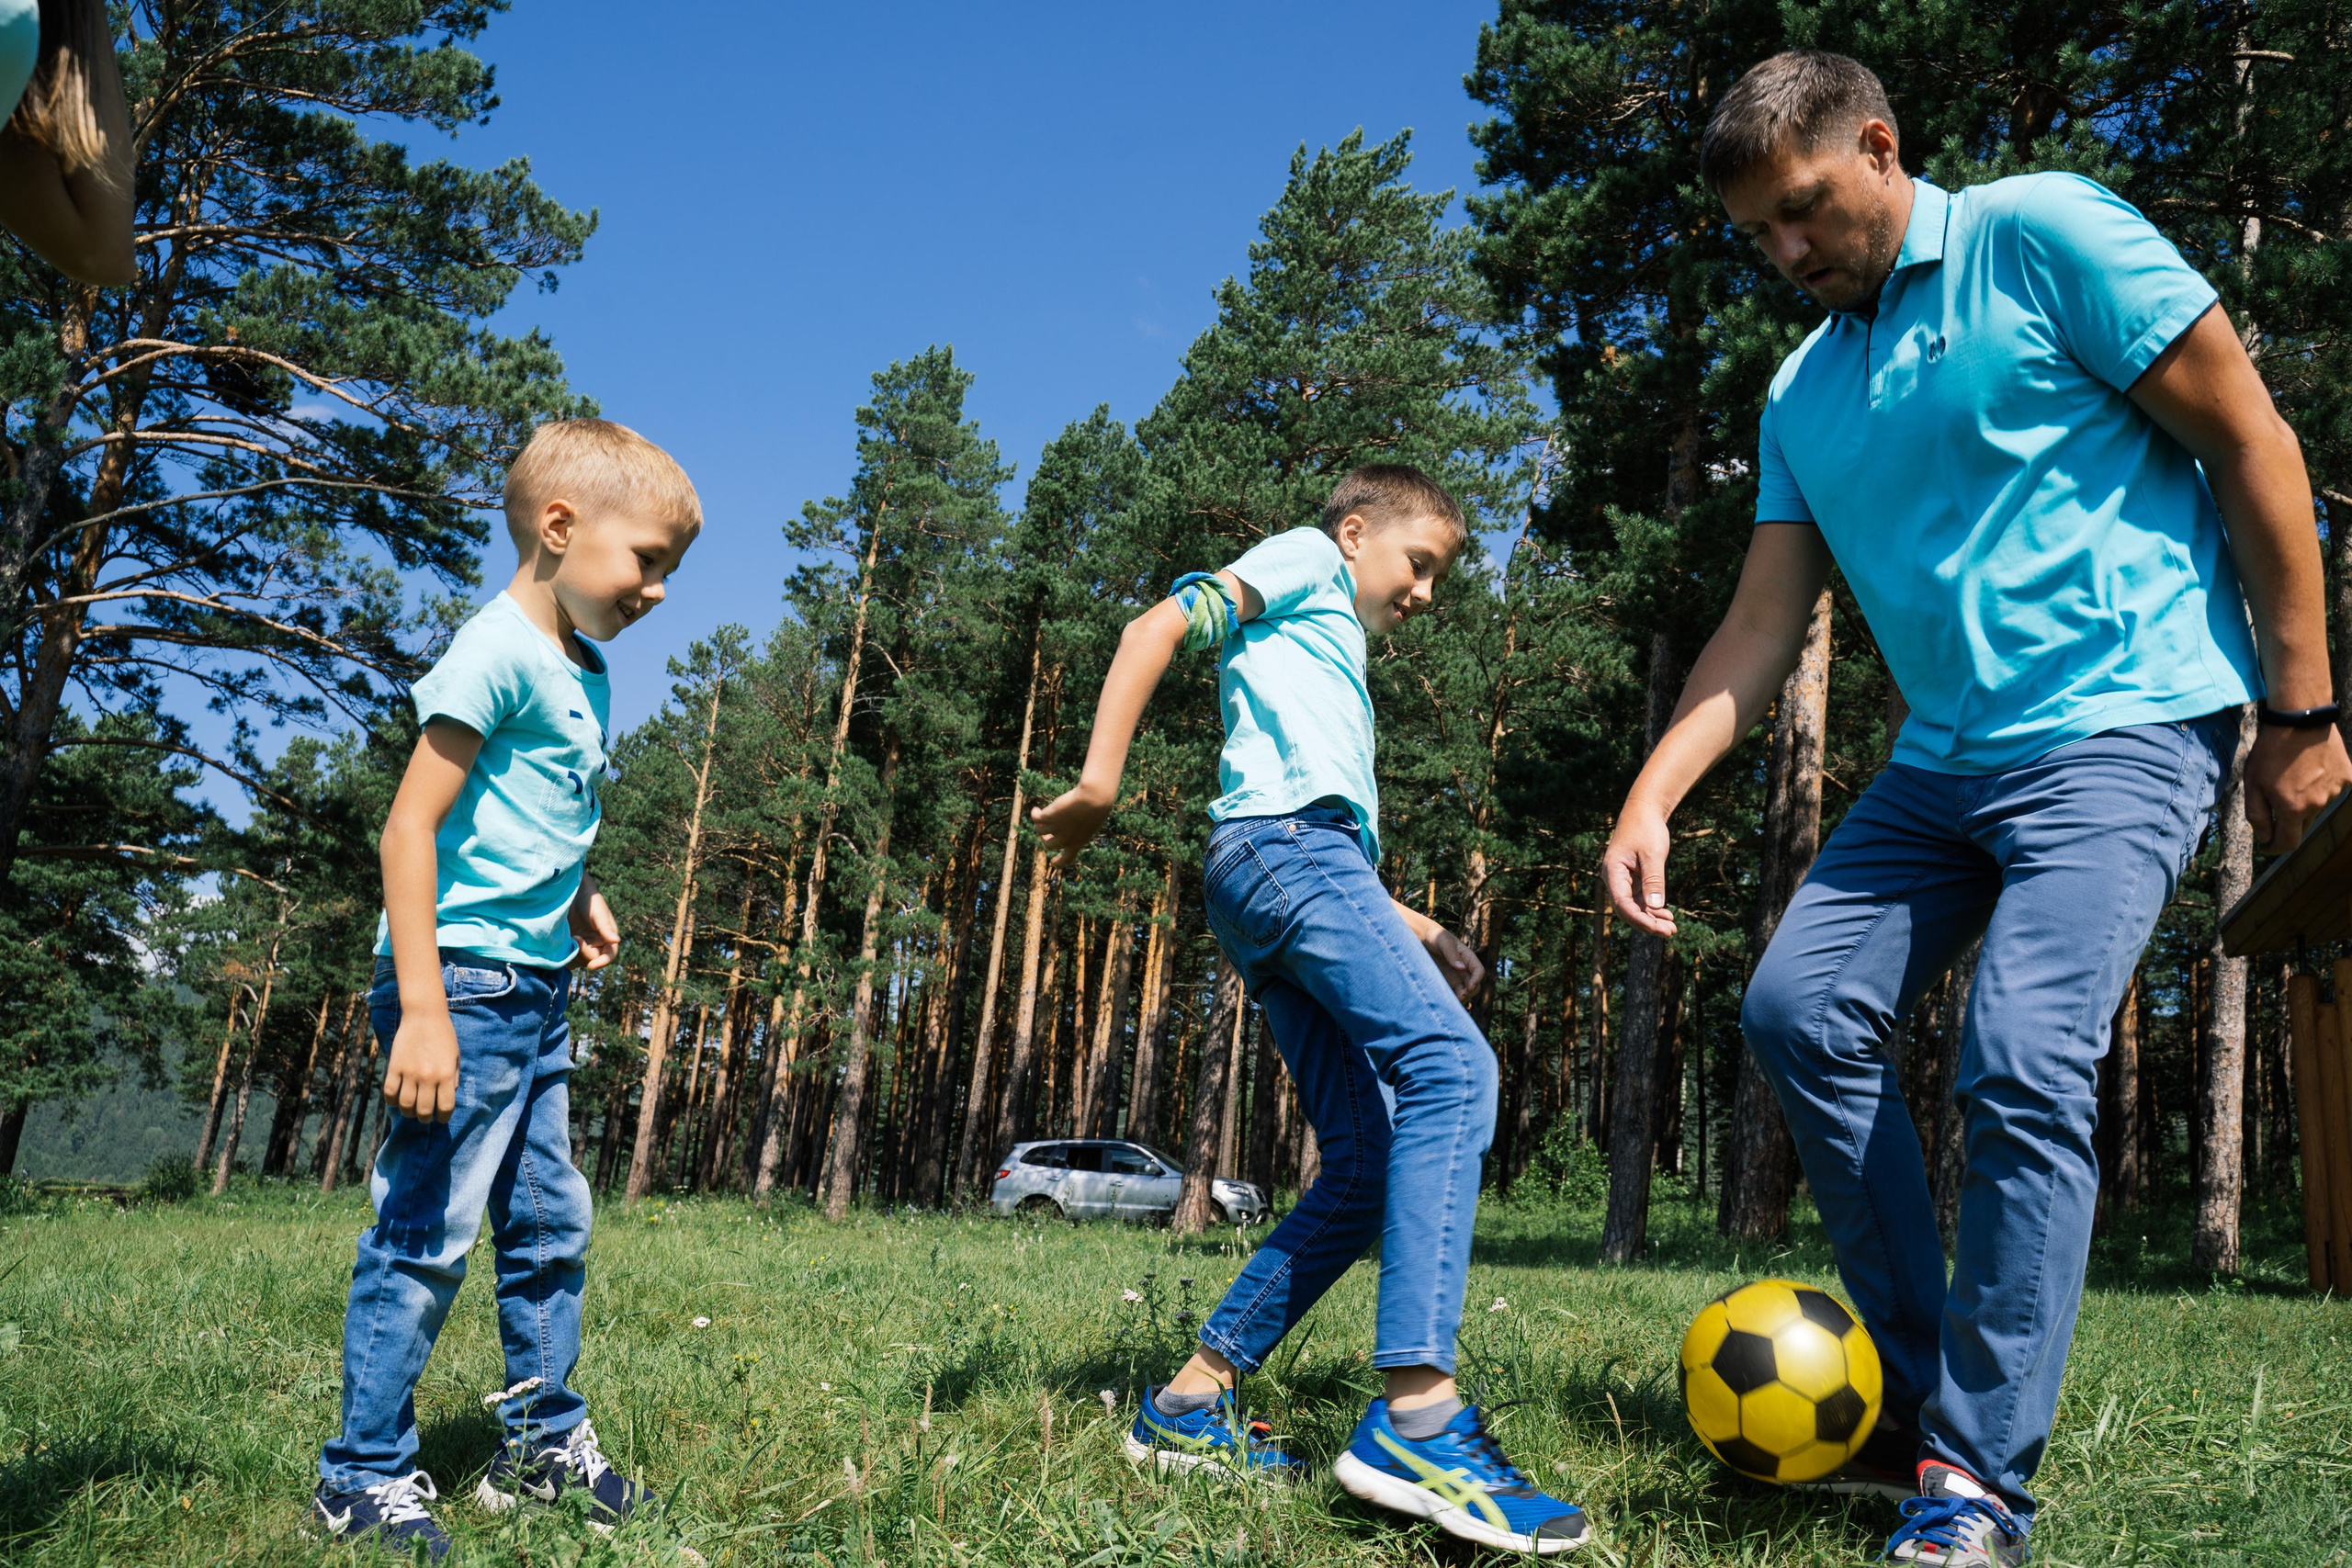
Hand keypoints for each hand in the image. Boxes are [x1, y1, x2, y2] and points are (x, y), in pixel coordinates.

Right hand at [382, 1009, 459, 1124]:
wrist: (424, 1016)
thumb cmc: (444, 1036)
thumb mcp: (455, 1057)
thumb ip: (453, 1078)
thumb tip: (449, 1096)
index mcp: (446, 1075)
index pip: (445, 1107)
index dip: (444, 1117)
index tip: (441, 1118)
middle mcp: (428, 1077)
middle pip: (424, 1110)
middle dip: (425, 1119)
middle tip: (425, 1116)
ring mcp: (409, 1073)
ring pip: (405, 1105)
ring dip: (408, 1112)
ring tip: (411, 1110)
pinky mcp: (394, 1067)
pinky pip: (389, 1092)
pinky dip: (392, 1101)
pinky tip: (396, 1099)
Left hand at [570, 883, 619, 969]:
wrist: (570, 892)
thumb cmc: (589, 900)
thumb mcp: (598, 913)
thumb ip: (606, 927)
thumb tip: (617, 941)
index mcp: (607, 938)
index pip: (609, 956)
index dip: (602, 963)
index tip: (592, 966)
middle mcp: (595, 944)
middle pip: (592, 960)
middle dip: (584, 953)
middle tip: (575, 938)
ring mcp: (581, 945)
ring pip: (579, 961)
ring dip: (573, 954)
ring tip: (569, 938)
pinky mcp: (567, 944)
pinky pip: (567, 958)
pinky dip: (564, 956)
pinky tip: (560, 946)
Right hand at [1030, 780, 1112, 867]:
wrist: (1093, 798)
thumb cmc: (1098, 806)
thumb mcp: (1092, 821)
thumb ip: (1081, 827)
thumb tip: (1070, 824)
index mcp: (1078, 843)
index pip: (1066, 859)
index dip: (1059, 862)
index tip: (1053, 862)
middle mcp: (1065, 839)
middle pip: (1049, 845)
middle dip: (1046, 838)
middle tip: (1045, 829)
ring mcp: (1056, 829)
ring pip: (1041, 831)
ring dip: (1039, 824)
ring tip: (1040, 813)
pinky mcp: (1049, 817)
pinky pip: (1037, 819)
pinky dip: (1035, 814)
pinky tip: (1036, 810)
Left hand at [1423, 925, 1484, 1001]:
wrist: (1421, 939)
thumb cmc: (1434, 937)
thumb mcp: (1443, 942)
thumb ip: (1452, 954)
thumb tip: (1461, 968)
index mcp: (1467, 957)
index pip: (1479, 971)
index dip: (1477, 980)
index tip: (1470, 987)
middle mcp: (1464, 969)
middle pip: (1474, 985)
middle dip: (1469, 992)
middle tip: (1460, 996)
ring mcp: (1456, 977)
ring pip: (1465, 993)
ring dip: (1461, 999)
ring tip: (1451, 1003)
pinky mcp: (1446, 983)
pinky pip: (1453, 995)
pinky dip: (1451, 1000)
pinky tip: (1444, 1002)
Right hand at [1603, 802, 1677, 936]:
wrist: (1644, 811)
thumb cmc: (1646, 829)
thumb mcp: (1652, 854)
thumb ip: (1654, 881)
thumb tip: (1655, 907)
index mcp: (1613, 872)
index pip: (1623, 905)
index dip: (1640, 920)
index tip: (1659, 929)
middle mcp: (1615, 879)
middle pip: (1628, 910)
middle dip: (1648, 923)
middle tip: (1670, 933)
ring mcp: (1623, 880)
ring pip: (1635, 907)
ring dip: (1652, 918)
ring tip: (1671, 928)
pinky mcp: (1633, 879)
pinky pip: (1640, 899)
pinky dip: (1653, 908)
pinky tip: (1667, 915)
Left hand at [2244, 722, 2351, 853]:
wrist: (2300, 719)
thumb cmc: (2270, 751)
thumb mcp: (2252, 784)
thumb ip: (2257, 815)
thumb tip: (2265, 838)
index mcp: (2293, 809)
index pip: (2288, 843)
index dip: (2274, 847)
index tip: (2266, 846)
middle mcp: (2318, 804)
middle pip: (2302, 825)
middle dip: (2287, 821)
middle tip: (2276, 801)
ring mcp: (2336, 790)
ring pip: (2317, 806)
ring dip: (2305, 799)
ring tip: (2293, 775)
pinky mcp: (2348, 777)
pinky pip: (2332, 788)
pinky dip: (2321, 785)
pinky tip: (2311, 769)